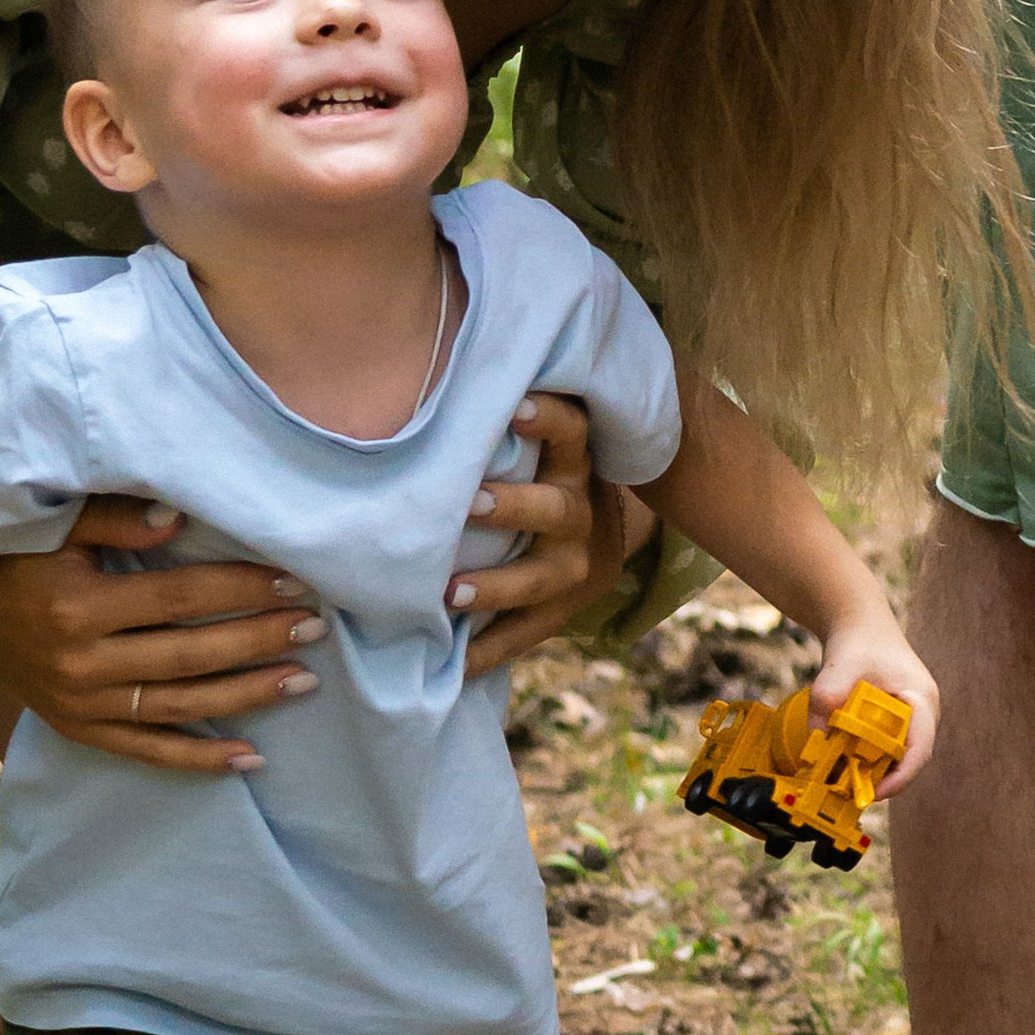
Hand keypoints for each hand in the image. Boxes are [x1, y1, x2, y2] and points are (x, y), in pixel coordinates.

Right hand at [0, 501, 326, 776]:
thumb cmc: (10, 552)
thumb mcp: (53, 523)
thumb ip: (116, 516)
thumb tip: (182, 515)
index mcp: (80, 606)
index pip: (181, 598)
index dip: (241, 588)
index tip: (295, 578)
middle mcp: (82, 664)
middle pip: (190, 655)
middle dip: (259, 639)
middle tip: (316, 625)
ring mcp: (79, 705)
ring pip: (178, 706)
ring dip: (247, 696)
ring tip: (305, 680)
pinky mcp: (76, 729)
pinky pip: (145, 750)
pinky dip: (197, 759)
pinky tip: (250, 758)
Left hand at [459, 393, 614, 676]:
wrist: (601, 542)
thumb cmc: (541, 477)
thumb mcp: (545, 450)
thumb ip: (505, 425)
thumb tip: (433, 371)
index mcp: (574, 464)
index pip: (571, 432)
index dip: (547, 418)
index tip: (515, 405)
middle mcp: (578, 512)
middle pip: (553, 508)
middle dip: (512, 507)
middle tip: (469, 502)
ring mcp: (571, 567)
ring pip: (537, 579)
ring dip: (494, 586)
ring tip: (450, 593)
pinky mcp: (559, 613)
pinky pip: (524, 634)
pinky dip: (487, 650)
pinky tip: (452, 662)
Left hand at [813, 605, 938, 793]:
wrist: (859, 623)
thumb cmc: (858, 642)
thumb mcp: (839, 667)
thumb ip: (826, 698)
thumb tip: (816, 739)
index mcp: (922, 699)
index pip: (920, 748)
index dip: (901, 776)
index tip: (875, 792)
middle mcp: (924, 713)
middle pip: (909, 758)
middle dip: (882, 778)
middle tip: (851, 790)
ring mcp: (913, 718)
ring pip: (898, 755)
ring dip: (874, 769)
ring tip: (844, 777)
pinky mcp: (898, 721)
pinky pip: (888, 747)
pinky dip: (869, 757)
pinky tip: (844, 760)